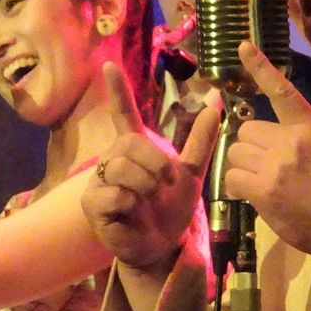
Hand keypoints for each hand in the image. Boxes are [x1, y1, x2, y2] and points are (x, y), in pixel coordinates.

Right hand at [81, 62, 218, 271]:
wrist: (163, 246)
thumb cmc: (172, 210)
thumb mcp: (191, 173)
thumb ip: (201, 140)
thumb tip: (216, 100)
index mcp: (135, 150)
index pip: (124, 114)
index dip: (118, 91)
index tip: (110, 65)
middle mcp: (112, 160)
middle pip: (130, 144)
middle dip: (155, 162)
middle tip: (167, 182)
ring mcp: (99, 182)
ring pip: (121, 169)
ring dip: (146, 185)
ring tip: (151, 200)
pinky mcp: (94, 204)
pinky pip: (114, 193)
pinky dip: (131, 203)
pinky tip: (133, 213)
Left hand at [226, 41, 310, 258]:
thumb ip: (303, 136)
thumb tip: (277, 136)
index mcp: (310, 127)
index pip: (282, 91)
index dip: (261, 67)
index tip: (242, 46)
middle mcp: (291, 140)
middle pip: (246, 131)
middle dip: (251, 148)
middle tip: (266, 167)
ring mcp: (275, 165)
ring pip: (235, 153)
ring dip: (244, 168)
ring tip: (264, 183)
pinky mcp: (264, 189)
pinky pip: (232, 178)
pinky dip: (238, 188)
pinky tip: (256, 196)